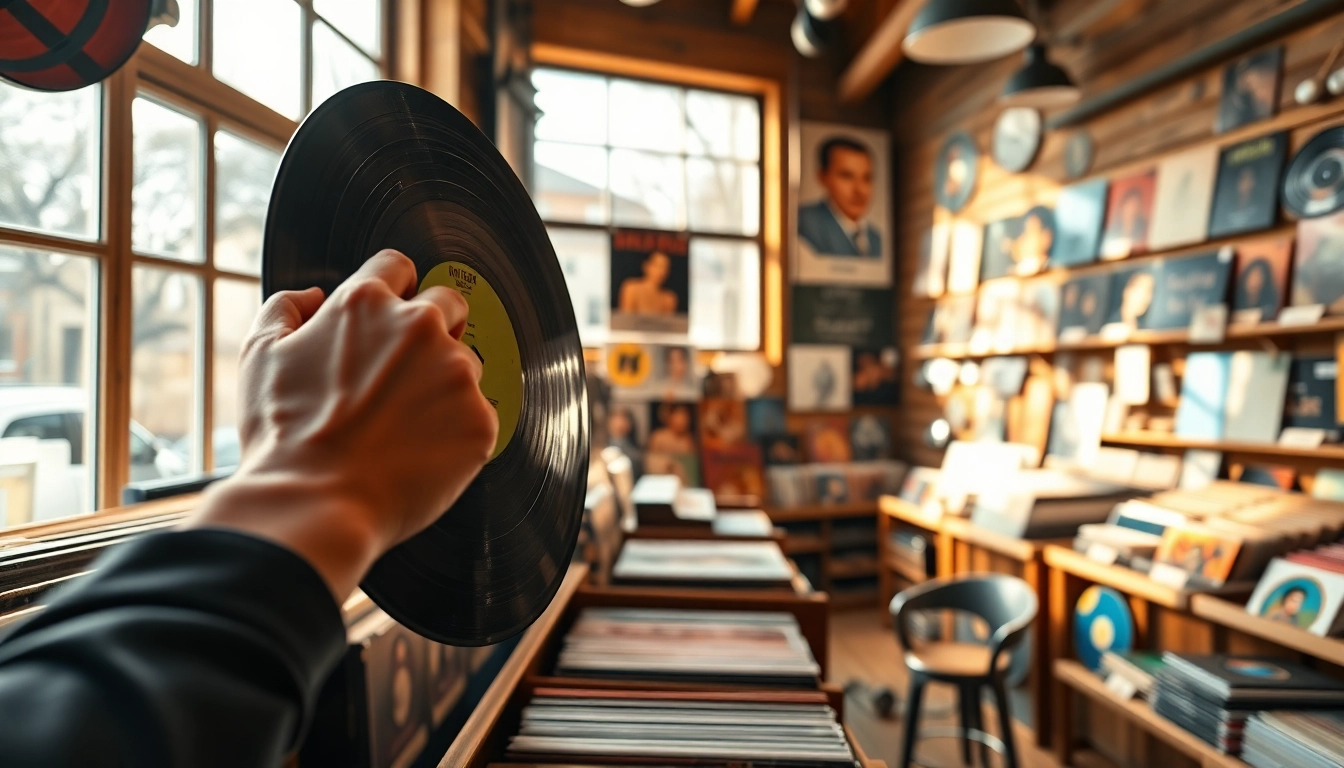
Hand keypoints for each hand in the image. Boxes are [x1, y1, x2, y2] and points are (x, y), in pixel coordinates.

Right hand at [188, 250, 498, 598]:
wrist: (315, 504)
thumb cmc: (283, 437)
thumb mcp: (259, 355)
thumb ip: (287, 308)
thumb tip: (314, 296)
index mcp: (366, 304)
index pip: (398, 267)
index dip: (391, 291)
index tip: (389, 317)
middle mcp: (419, 326)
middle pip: (447, 304)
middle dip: (430, 329)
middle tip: (402, 375)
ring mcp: (456, 373)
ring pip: (465, 363)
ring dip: (444, 384)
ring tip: (402, 425)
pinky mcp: (480, 420)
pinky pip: (478, 415)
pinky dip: (456, 430)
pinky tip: (420, 452)